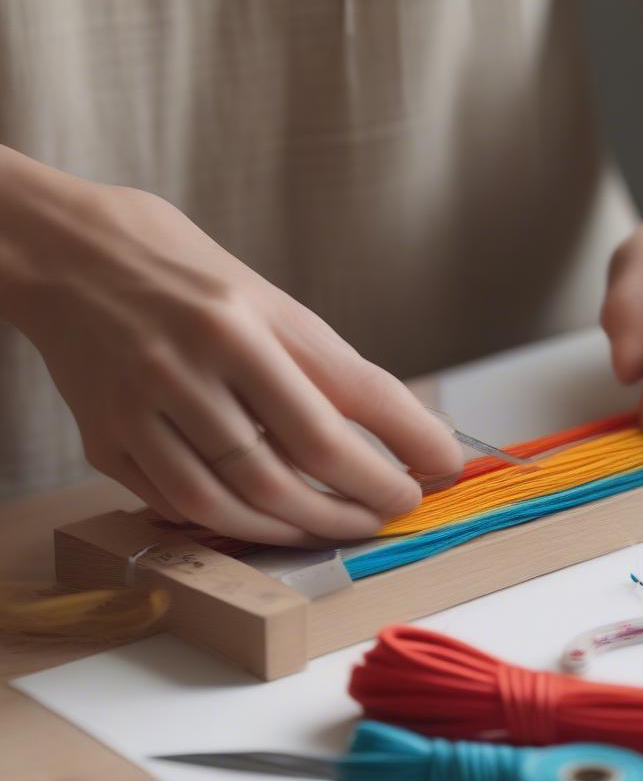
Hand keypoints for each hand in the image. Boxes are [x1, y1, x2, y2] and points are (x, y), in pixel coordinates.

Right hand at [5, 161, 462, 545]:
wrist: (62, 253)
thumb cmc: (181, 270)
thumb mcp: (262, 298)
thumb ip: (318, 363)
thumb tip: (394, 429)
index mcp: (245, 317)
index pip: (352, 394)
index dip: (409, 441)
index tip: (443, 466)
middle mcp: (195, 360)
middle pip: (301, 458)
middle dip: (364, 498)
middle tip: (394, 510)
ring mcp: (143, 406)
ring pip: (237, 500)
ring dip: (304, 526)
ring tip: (342, 527)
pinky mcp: (107, 440)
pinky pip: (180, 507)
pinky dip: (237, 526)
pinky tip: (271, 525)